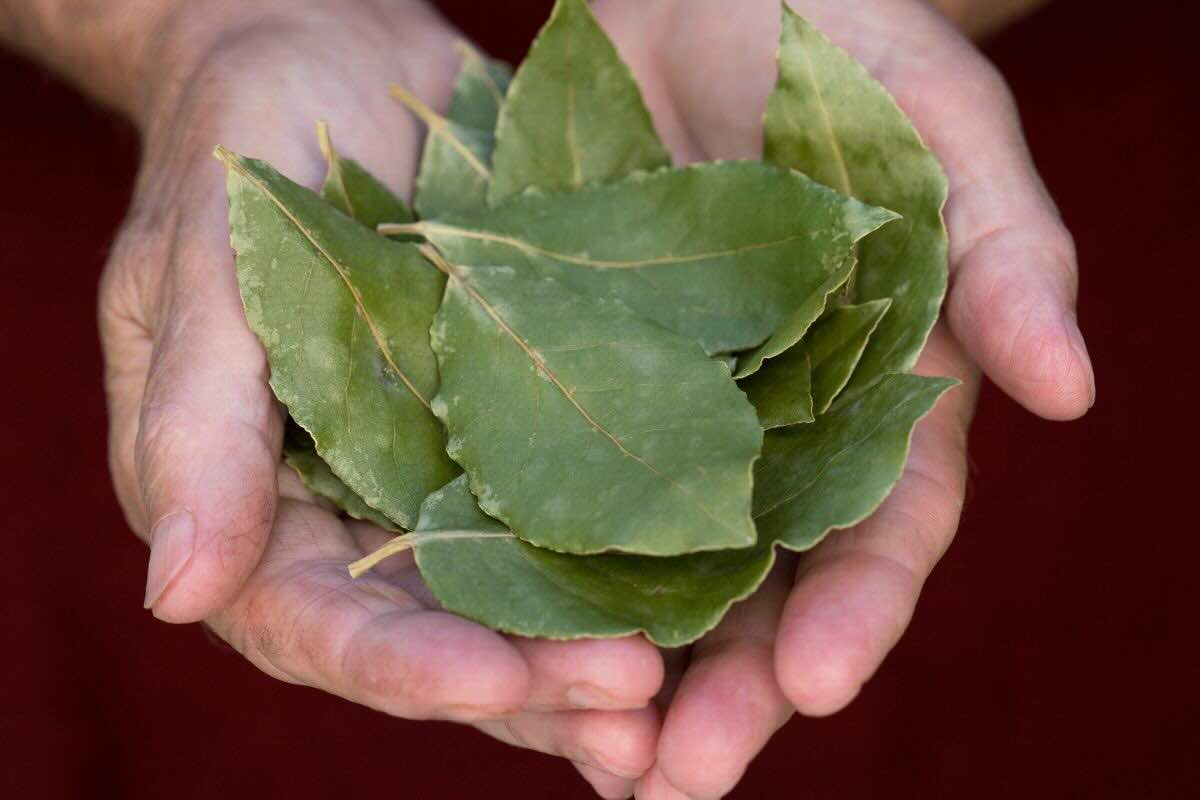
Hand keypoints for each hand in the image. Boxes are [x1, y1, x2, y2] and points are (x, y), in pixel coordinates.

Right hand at [99, 1, 662, 788]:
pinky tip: (707, 606)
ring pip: (516, 600)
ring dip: (590, 657)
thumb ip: (196, 428)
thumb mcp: (203, 269)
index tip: (491, 681)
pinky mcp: (520, 431)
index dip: (401, 663)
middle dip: (528, 684)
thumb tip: (176, 595)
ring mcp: (442, 478)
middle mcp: (353, 515)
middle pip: (435, 637)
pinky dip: (632, 567)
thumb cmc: (240, 147)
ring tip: (676, 700)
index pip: (318, 619)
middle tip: (633, 712)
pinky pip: (575, 515)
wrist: (330, 61)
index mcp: (254, 503)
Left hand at [593, 0, 1094, 795]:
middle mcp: (777, 425)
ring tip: (594, 763)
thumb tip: (1071, 389)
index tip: (810, 684)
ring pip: (658, 567)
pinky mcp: (577, 379)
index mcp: (882, 387)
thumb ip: (1006, 246)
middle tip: (676, 782)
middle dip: (730, 687)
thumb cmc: (834, 36)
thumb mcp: (934, 119)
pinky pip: (555, 488)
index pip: (885, 527)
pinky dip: (537, 571)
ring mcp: (675, 412)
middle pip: (764, 585)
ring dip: (628, 668)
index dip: (858, 611)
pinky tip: (501, 641)